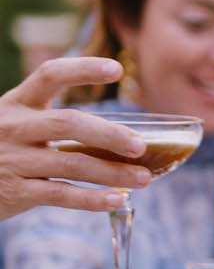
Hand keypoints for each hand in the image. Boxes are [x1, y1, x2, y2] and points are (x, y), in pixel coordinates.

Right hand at [0, 59, 151, 219]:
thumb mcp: (13, 122)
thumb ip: (51, 121)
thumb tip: (118, 134)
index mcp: (16, 102)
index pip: (50, 74)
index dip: (83, 69)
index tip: (116, 69)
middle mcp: (14, 127)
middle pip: (68, 124)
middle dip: (109, 134)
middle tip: (140, 145)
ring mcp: (14, 160)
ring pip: (72, 164)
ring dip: (112, 173)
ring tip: (144, 178)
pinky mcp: (16, 192)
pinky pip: (61, 195)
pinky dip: (93, 199)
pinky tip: (118, 199)